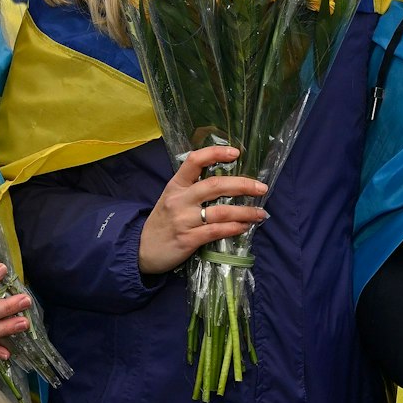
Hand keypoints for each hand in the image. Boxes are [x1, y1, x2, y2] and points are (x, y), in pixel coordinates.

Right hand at [137, 145, 268, 275]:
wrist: (141, 250)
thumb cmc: (162, 222)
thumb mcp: (172, 199)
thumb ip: (192, 190)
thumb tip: (227, 184)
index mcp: (176, 185)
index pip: (194, 161)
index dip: (215, 153)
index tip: (236, 153)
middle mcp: (179, 200)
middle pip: (215, 185)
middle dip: (242, 185)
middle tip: (261, 188)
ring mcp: (183, 220)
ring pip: (220, 211)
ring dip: (245, 211)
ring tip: (260, 213)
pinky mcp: (188, 239)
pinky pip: (216, 231)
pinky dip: (233, 228)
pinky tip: (244, 227)